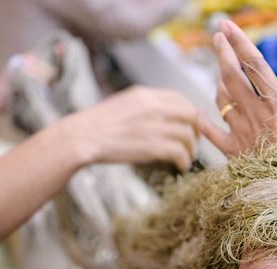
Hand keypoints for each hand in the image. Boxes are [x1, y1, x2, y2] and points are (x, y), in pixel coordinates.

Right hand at [58, 86, 197, 170]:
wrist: (80, 137)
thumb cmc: (99, 124)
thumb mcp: (124, 104)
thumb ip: (147, 106)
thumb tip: (170, 112)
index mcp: (145, 95)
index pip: (181, 99)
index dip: (190, 113)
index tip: (190, 124)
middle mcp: (152, 107)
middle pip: (190, 115)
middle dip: (196, 130)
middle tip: (192, 141)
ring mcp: (153, 127)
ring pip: (187, 135)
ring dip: (191, 149)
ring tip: (187, 157)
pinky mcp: (151, 147)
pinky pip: (179, 152)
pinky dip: (184, 161)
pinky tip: (181, 166)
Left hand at [198, 20, 276, 156]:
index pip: (255, 64)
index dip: (239, 42)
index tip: (227, 26)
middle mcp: (256, 114)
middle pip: (232, 76)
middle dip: (223, 52)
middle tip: (216, 36)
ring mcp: (241, 132)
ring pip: (222, 99)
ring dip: (218, 82)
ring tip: (220, 72)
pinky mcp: (232, 153)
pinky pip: (210, 132)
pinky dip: (203, 121)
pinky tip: (199, 113)